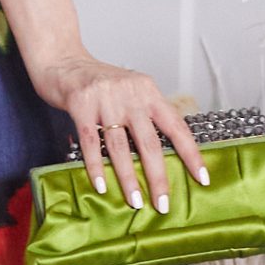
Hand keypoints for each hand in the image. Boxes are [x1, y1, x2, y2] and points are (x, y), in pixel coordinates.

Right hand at [24, 50, 209, 211]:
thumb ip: (144, 114)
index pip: (176, 126)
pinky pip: (91, 142)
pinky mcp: (80, 105)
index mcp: (148, 91)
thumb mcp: (130, 90)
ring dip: (129, 177)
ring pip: (120, 146)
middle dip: (158, 177)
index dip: (191, 154)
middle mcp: (130, 94)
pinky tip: (101, 185)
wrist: (62, 60)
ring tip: (135, 201)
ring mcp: (105, 99)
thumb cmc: (98, 81)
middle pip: (150, 142)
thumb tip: (159, 156)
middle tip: (163, 204)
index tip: (202, 178)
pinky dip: (96, 166)